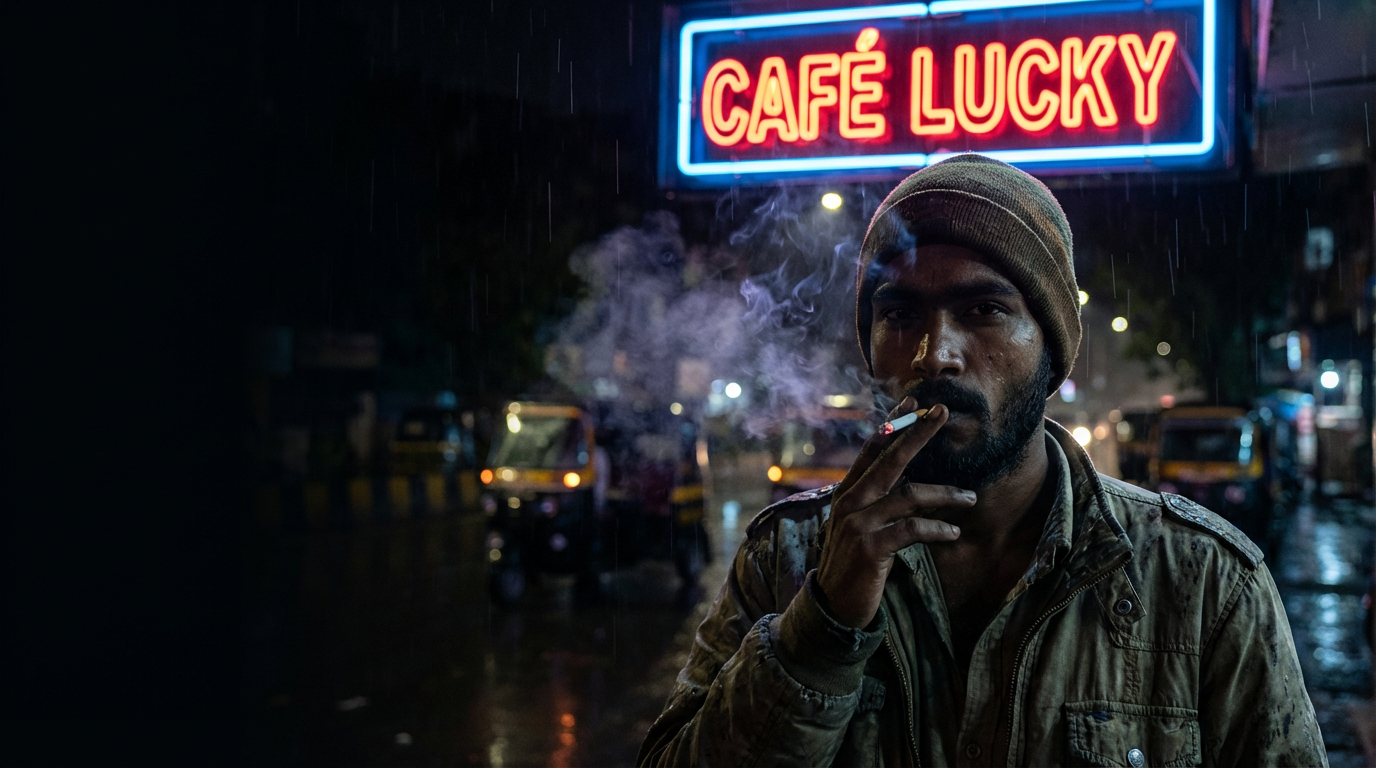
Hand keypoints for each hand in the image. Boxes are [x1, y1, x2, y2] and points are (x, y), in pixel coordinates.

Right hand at [814, 399, 974, 627]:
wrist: (834, 607)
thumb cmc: (853, 566)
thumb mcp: (859, 527)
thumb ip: (876, 503)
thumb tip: (908, 483)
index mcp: (847, 493)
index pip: (872, 450)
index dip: (893, 424)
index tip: (913, 402)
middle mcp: (849, 502)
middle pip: (889, 459)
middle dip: (918, 433)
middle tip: (942, 412)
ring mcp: (857, 523)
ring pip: (909, 494)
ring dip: (945, 494)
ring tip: (970, 498)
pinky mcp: (870, 547)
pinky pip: (912, 529)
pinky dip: (937, 529)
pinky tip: (954, 533)